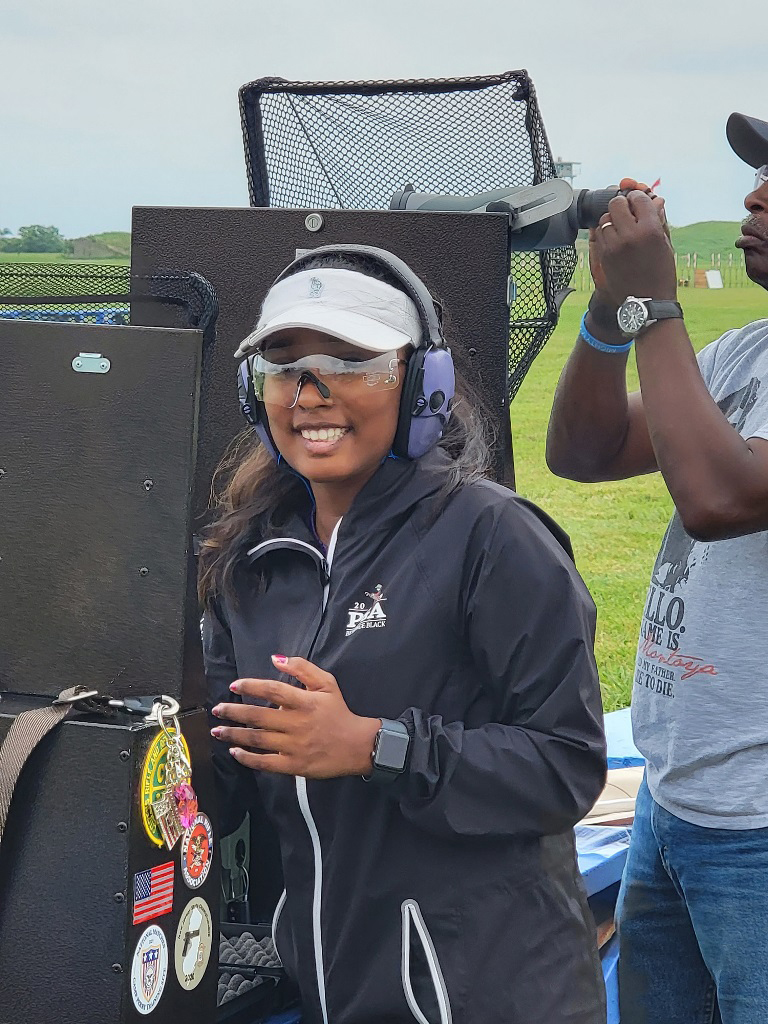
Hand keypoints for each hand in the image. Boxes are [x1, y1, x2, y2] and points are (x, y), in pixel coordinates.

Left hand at [211, 655, 380, 778]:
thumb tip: (276, 658)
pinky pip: (265, 763)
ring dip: (234, 734)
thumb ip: (302, 668)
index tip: (234, 686)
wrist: (357, 745)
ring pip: (257, 739)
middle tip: (217, 710)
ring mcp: (294, 746)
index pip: (272, 690)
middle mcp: (296, 723)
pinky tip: (235, 752)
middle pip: (258, 716)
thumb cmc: (339, 712)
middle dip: (233, 712)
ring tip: (218, 730)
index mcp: (304, 702)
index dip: (250, 687)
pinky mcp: (294, 765)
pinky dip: (248, 758)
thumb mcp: (327, 683)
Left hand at [593, 180, 675, 303]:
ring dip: (613, 219)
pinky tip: (615, 238)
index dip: (638, 197)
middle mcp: (629, 235)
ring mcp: (614, 246)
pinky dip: (606, 232)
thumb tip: (656, 199)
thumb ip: (658, 219)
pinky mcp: (603, 256)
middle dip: (622, 205)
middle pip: (616, 204)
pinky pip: (599, 234)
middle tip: (628, 211)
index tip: (638, 201)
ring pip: (605, 218)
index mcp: (650, 229)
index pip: (638, 198)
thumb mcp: (666, 244)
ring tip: (622, 227)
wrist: (648, 302)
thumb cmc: (662, 273)